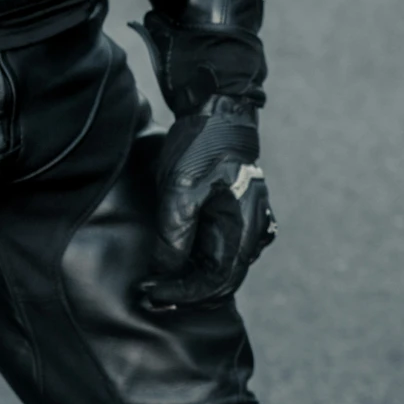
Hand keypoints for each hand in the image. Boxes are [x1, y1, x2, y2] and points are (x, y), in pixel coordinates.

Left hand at [138, 96, 275, 311]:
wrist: (219, 110)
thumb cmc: (202, 147)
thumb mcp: (181, 191)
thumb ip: (174, 236)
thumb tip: (166, 272)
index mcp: (243, 230)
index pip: (214, 283)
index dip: (181, 293)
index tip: (150, 293)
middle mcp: (254, 233)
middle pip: (222, 281)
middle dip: (187, 291)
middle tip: (152, 293)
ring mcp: (250, 223)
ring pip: (223, 267)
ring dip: (194, 278)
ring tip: (161, 280)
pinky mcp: (240, 213)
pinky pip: (223, 249)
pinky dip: (202, 261)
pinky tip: (179, 260)